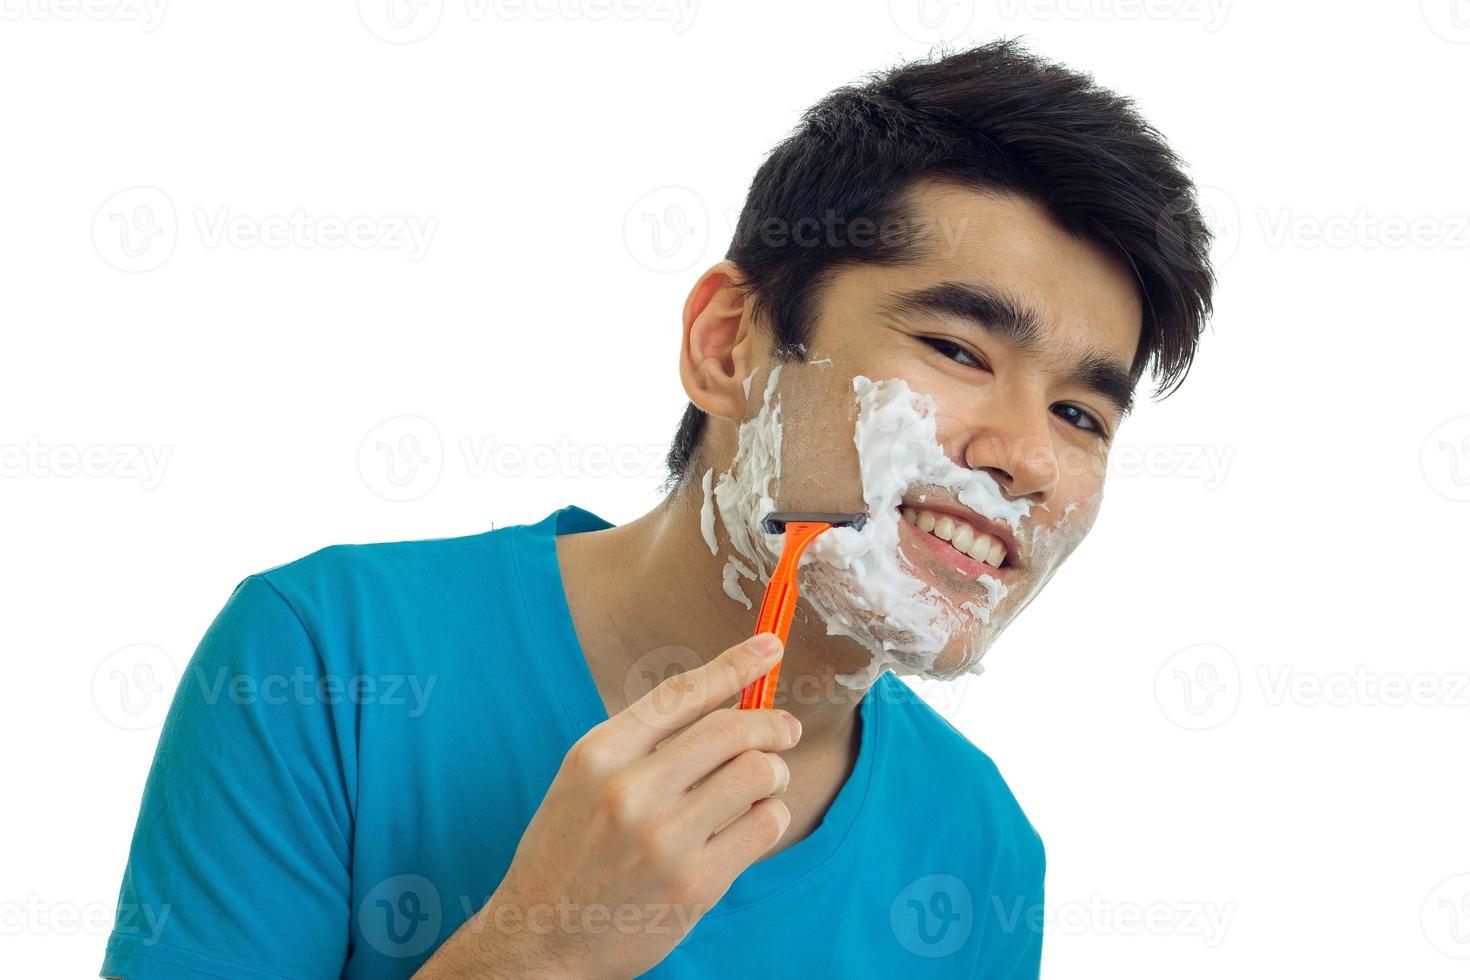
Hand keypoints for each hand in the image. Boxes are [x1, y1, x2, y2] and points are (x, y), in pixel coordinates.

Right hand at [417, 632, 801, 978]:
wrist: (539, 939)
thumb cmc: (568, 853)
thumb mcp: (583, 780)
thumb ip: (643, 742)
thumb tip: (723, 701)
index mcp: (598, 754)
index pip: (681, 694)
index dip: (734, 664)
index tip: (769, 647)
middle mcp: (630, 790)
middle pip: (733, 728)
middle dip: (773, 723)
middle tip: (785, 730)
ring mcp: (665, 839)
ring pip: (759, 773)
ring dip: (775, 773)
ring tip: (764, 786)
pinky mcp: (696, 884)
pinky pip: (765, 825)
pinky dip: (770, 817)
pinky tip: (751, 825)